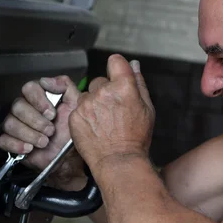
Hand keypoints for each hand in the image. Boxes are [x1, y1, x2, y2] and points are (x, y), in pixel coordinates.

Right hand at [0, 75, 84, 188]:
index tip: (51, 113)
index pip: (29, 88)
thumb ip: (66, 86)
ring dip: (30, 135)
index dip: (39, 100)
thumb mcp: (75, 105)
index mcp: (39, 98)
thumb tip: (47, 80)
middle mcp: (25, 108)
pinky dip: (17, 145)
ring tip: (44, 141)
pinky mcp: (10, 141)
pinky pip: (4, 140)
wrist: (67, 157)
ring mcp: (16, 125)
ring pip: (10, 123)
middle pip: (18, 106)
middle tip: (50, 130)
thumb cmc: (70, 132)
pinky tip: (29, 148)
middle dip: (36, 121)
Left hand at [69, 54, 154, 172]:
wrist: (118, 161)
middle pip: (100, 81)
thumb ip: (139, 83)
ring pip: (87, 95)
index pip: (115, 61)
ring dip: (93, 104)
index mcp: (123, 87)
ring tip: (103, 122)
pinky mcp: (75, 116)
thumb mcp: (147, 109)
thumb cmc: (135, 138)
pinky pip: (79, 108)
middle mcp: (103, 92)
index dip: (117, 68)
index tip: (117, 76)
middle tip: (113, 111)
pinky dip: (85, 116)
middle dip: (105, 91)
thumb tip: (134, 65)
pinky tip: (95, 128)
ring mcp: (86, 104)